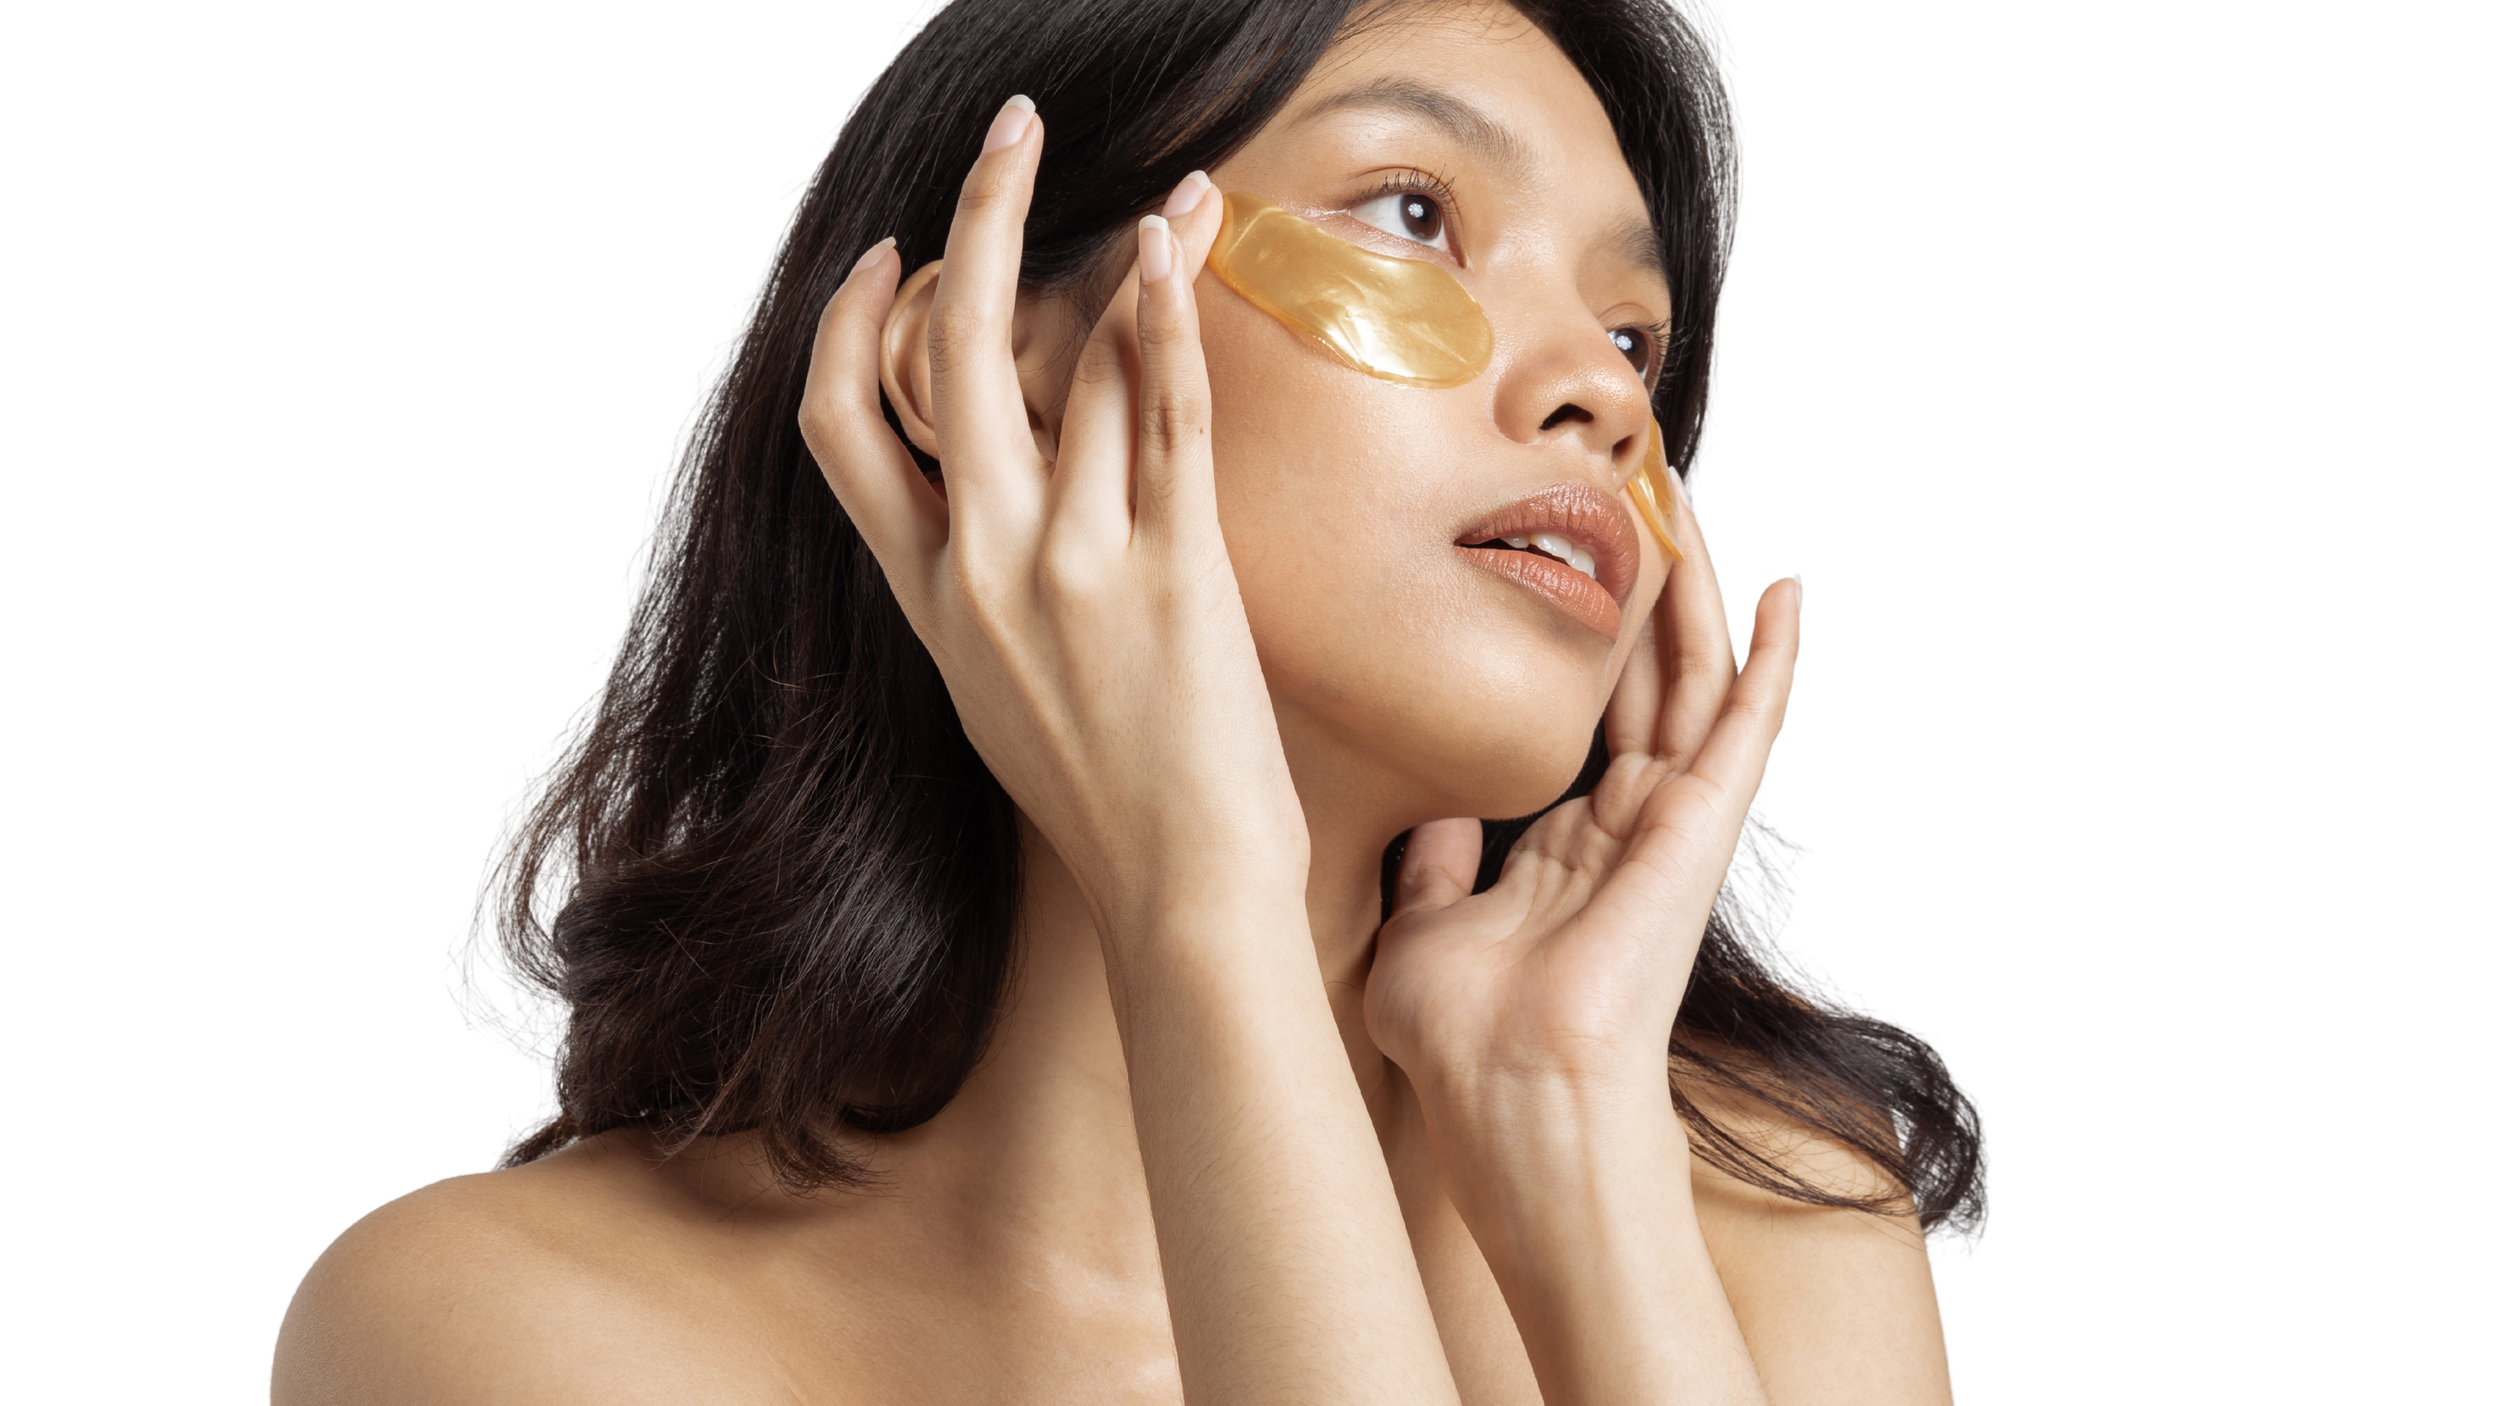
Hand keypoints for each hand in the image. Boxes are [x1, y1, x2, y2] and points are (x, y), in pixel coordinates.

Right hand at [797, 100, 1306, 937]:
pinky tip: (1181, 247)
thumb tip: (986, 520)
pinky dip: (1167, 319)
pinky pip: (1165, 414)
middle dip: (975, 219)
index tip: (892, 256)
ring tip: (1187, 186)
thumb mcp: (996, 696)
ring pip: (1077, 361)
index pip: (837, 429)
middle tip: (1016, 135)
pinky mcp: (1174, 572)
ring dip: (1129, 247)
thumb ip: (975, 596)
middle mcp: (982, 567)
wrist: (1178, 892)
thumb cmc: (1101, 803)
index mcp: (927, 598)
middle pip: (945, 353)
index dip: (851, 324)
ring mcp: (1074, 565)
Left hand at [1365, 492, 1803, 1129]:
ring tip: (1695, 513)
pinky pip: (1747, 722)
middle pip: (1647, 687)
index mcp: (1564, 853)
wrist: (1512, 1085)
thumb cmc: (1469, 1040)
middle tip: (1640, 512)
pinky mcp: (1700, 823)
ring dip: (1700, 598)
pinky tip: (1788, 591)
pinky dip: (1772, 656)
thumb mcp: (1424, 932)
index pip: (1587, 727)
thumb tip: (1431, 816)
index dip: (1585, 653)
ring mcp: (1667, 825)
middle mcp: (1624, 832)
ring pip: (1694, 683)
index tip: (1573, 577)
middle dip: (1647, 600)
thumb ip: (1436, 869)